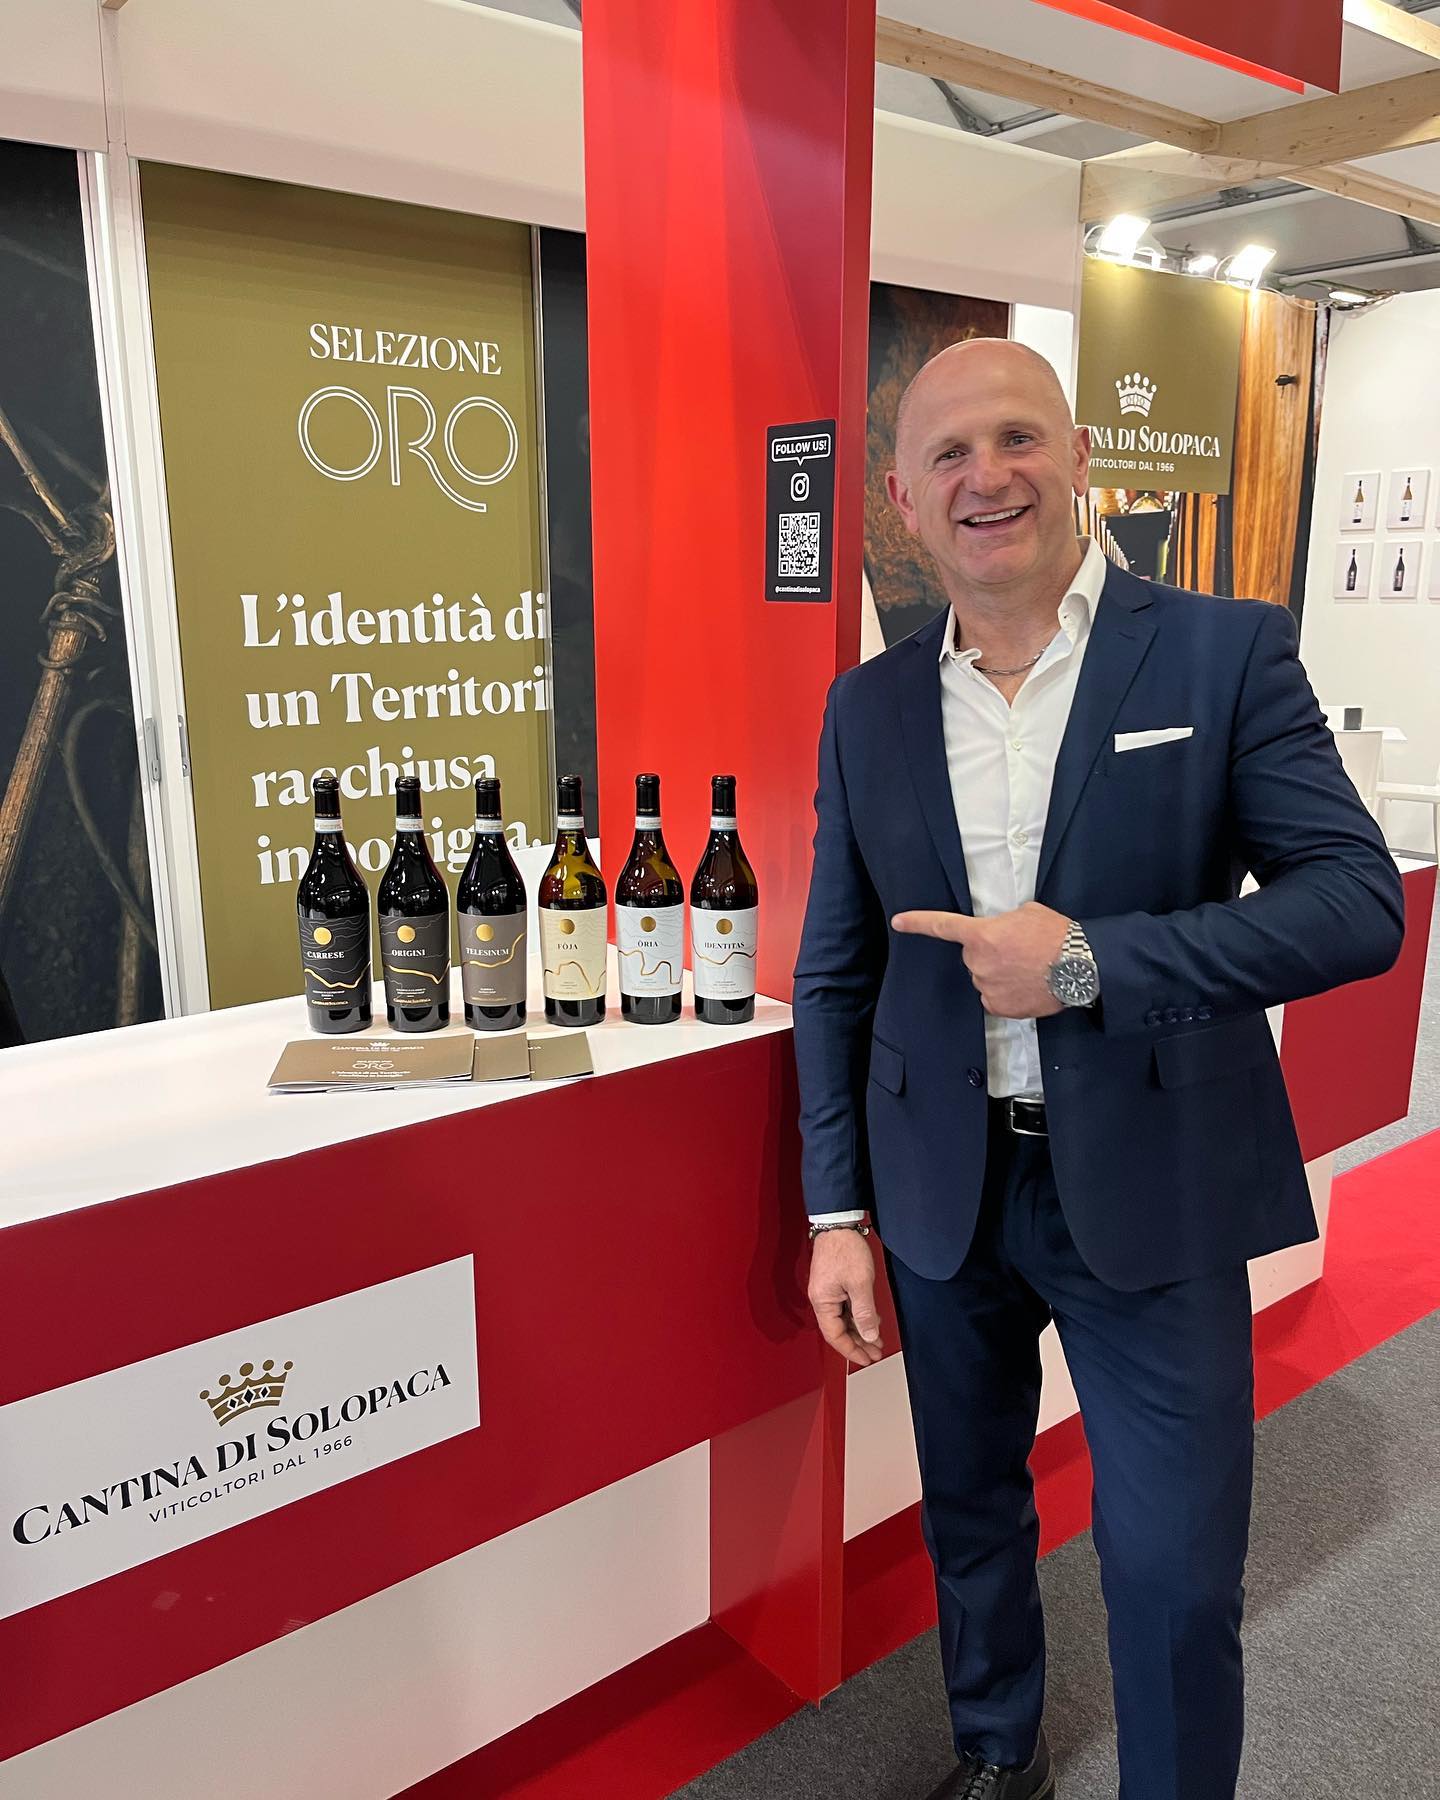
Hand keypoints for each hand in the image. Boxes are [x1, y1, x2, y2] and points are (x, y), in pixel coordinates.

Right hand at [808, 1229, 883, 1366]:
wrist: (838, 1224)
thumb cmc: (845, 1249)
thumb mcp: (860, 1283)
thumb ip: (864, 1312)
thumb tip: (868, 1336)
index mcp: (823, 1302)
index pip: (835, 1336)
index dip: (851, 1350)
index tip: (866, 1359)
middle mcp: (822, 1300)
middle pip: (839, 1330)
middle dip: (858, 1343)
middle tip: (875, 1353)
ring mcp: (828, 1292)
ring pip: (843, 1320)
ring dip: (860, 1331)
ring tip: (876, 1341)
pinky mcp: (834, 1284)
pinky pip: (845, 1308)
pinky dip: (858, 1317)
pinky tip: (871, 1321)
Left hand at [891, 901, 1067, 1018]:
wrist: (1080, 966)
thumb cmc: (1057, 936)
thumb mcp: (1027, 913)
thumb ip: (1004, 921)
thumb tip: (1003, 932)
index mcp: (981, 935)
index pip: (942, 926)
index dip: (918, 923)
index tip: (898, 922)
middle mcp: (978, 962)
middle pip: (974, 956)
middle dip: (990, 953)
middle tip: (1019, 951)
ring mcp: (986, 986)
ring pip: (984, 978)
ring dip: (1000, 973)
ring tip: (1029, 968)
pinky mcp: (998, 1007)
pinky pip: (993, 997)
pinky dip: (1006, 993)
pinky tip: (1026, 985)